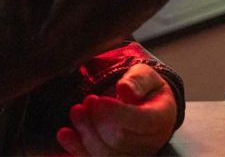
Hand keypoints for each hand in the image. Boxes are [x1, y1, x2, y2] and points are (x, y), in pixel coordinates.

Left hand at [56, 63, 177, 155]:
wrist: (148, 108)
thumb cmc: (146, 91)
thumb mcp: (146, 76)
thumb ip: (138, 80)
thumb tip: (125, 90)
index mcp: (160, 119)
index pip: (140, 122)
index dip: (116, 113)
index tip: (96, 99)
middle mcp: (149, 143)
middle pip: (119, 140)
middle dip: (97, 122)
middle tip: (86, 101)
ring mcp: (133, 155)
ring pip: (106, 154)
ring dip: (85, 134)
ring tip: (76, 112)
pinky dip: (77, 149)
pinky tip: (64, 135)